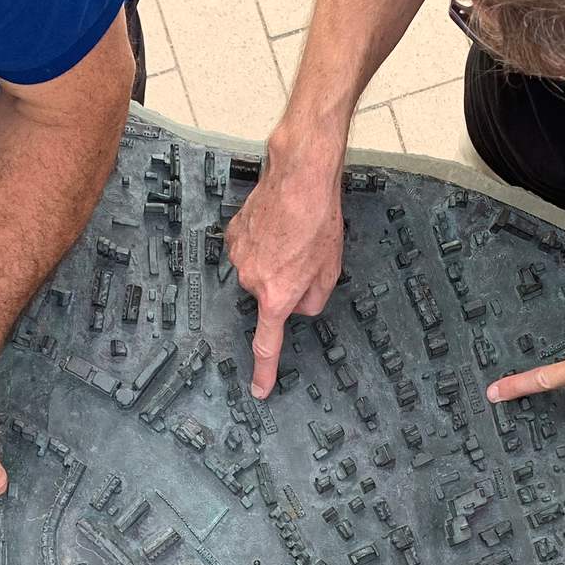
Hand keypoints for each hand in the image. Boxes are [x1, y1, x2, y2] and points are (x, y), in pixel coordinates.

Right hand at [225, 140, 343, 398]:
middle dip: (286, 284)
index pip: (267, 344)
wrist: (298, 175)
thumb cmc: (318, 219)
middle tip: (307, 256)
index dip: (264, 371)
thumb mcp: (330, 268)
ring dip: (276, 260)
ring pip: (260, 272)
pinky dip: (264, 242)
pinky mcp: (233, 235)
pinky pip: (250, 250)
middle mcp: (252, 280)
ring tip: (294, 234)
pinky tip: (278, 225)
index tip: (259, 390)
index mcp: (278, 295)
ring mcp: (239, 256)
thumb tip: (300, 307)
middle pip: (271, 296)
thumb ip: (314, 299)